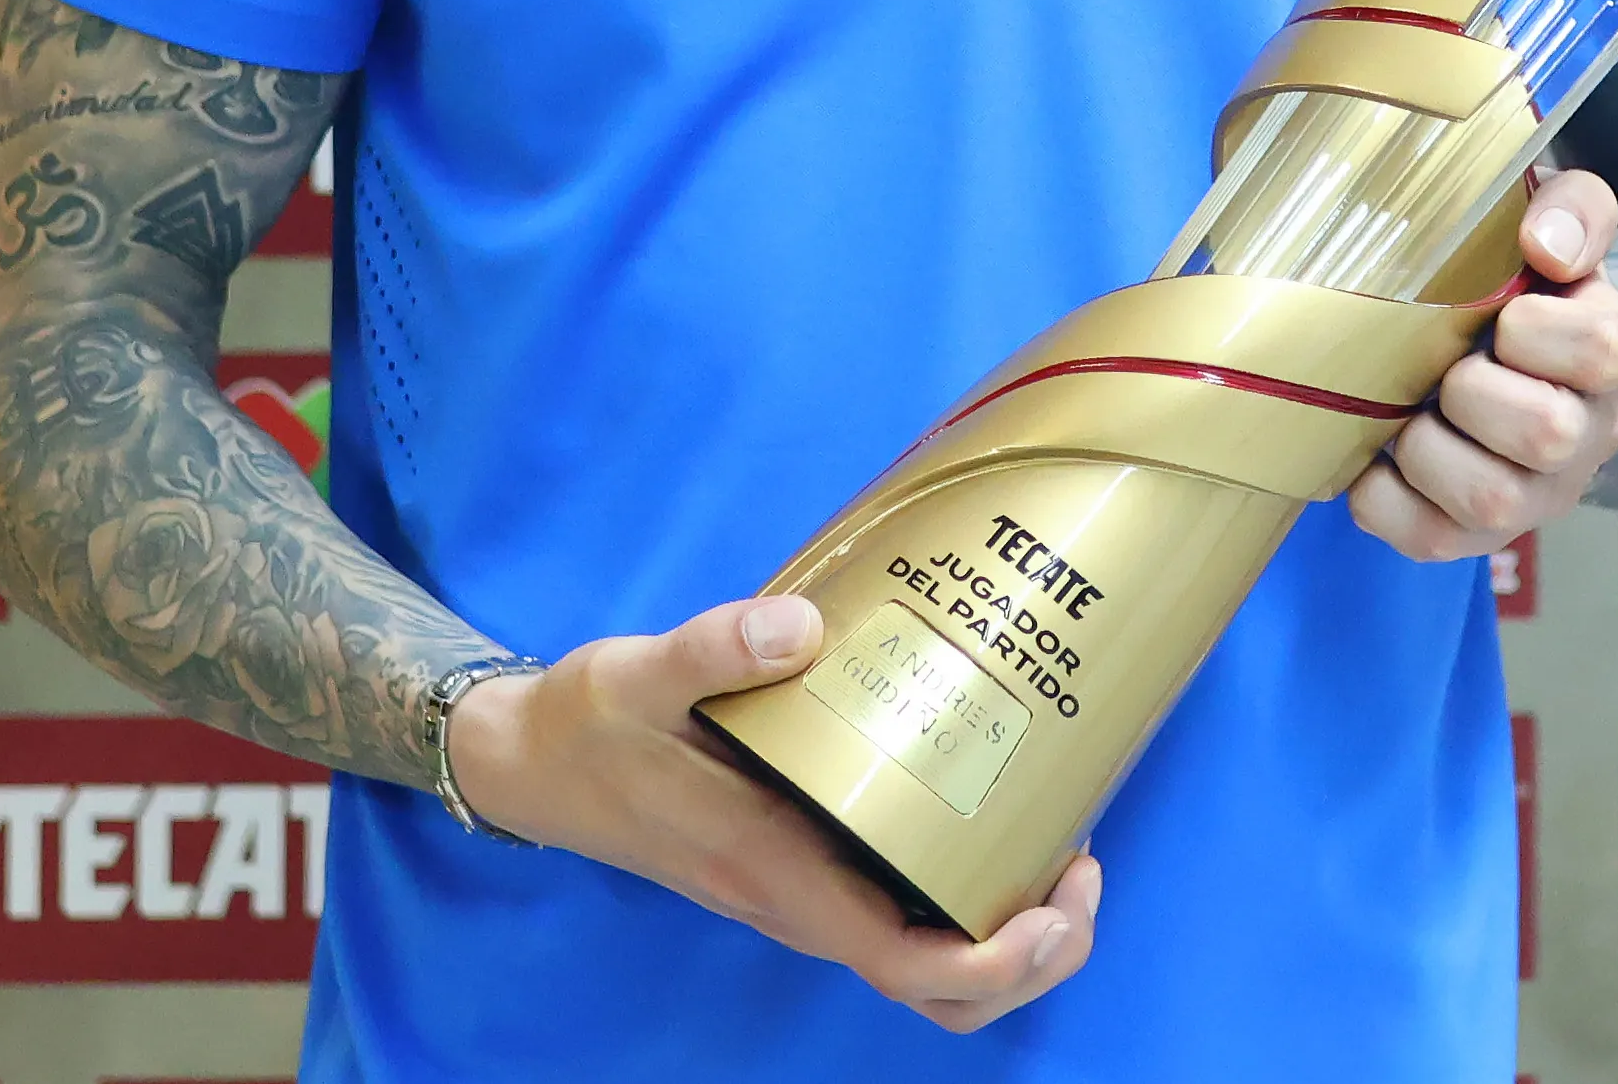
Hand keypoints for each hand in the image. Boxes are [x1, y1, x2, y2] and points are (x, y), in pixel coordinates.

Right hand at [445, 592, 1104, 1032]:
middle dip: (1032, 955)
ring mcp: (805, 896)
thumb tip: (803, 627)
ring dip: (1011, 935)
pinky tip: (990, 817)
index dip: (998, 960)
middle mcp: (801, 904)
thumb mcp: (642, 673)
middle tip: (1082, 866)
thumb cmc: (594, 726)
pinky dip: (968, 899)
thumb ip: (716, 646)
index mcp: (776, 875)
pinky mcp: (806, 869)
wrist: (536, 764)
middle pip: (939, 990)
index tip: (1058, 900)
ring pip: (928, 965)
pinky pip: (905, 915)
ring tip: (1059, 849)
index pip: (907, 963)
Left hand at [1352, 169, 1617, 562]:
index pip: (1602, 347)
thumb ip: (1571, 208)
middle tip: (1444, 366)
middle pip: (1546, 434)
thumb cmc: (1521, 284)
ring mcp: (1531, 498)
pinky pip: (1426, 538)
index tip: (1503, 311)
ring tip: (1409, 413)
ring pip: (1490, 501)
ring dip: (1426, 448)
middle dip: (1472, 391)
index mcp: (1605, 353)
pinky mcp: (1471, 538)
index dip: (1537, 327)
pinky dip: (1381, 495)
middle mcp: (1583, 438)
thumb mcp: (1556, 224)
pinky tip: (1376, 454)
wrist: (1503, 360)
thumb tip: (1544, 243)